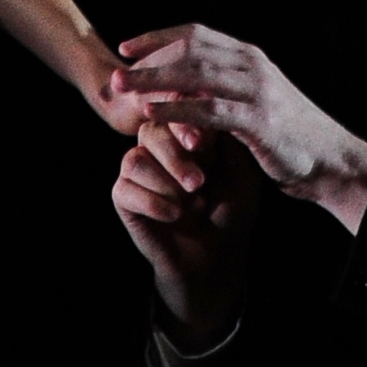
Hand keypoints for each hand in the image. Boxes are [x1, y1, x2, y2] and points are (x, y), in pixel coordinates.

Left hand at [109, 26, 366, 225]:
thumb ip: (223, 89)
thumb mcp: (253, 102)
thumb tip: (181, 85)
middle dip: (149, 58)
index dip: (158, 37)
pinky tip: (153, 116)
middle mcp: (252, 65)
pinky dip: (177, 110)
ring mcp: (256, 90)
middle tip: (116, 72)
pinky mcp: (258, 119)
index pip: (196, 34)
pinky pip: (209, 109)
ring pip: (195, 75)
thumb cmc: (287, 136)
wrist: (328, 159)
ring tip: (123, 91)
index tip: (125, 47)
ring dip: (154, 81)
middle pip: (190, 49)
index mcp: (249, 57)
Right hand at [112, 120, 267, 342]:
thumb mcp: (242, 177)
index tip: (202, 142)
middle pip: (151, 131)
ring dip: (166, 184)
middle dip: (175, 156)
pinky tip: (175, 216)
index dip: (185, 123)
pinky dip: (154, 204)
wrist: (215, 257)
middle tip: (198, 183)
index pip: (176, 113)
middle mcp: (158, 147)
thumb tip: (214, 110)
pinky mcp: (123, 196)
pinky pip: (126, 188)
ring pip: (135, 159)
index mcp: (185, 135)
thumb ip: (230, 144)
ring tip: (192, 205)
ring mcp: (137, 171)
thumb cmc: (231, 213)